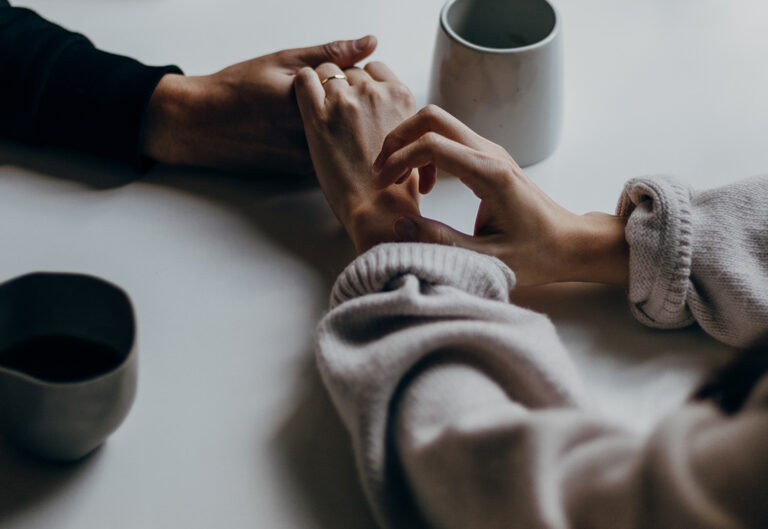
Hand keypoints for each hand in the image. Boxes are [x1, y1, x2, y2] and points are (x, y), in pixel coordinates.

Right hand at [140, 36, 376, 173]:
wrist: (201, 125)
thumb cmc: (237, 89)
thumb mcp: (283, 61)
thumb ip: (330, 54)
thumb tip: (370, 42)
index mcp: (308, 104)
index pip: (357, 88)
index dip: (351, 78)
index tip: (333, 73)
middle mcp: (310, 137)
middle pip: (354, 117)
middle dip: (350, 103)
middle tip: (321, 92)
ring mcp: (308, 158)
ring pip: (344, 138)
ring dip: (341, 125)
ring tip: (301, 112)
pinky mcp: (303, 172)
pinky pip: (330, 153)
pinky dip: (328, 141)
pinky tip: (300, 128)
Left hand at [293, 61, 419, 252]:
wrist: (378, 209)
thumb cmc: (396, 186)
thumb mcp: (412, 141)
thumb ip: (399, 118)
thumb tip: (387, 113)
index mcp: (401, 96)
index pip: (376, 69)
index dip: (363, 82)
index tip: (357, 100)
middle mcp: (375, 92)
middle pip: (351, 71)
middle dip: (343, 87)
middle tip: (338, 113)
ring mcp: (346, 101)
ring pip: (327, 71)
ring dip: (322, 86)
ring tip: (322, 112)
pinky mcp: (318, 116)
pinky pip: (304, 79)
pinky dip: (303, 85)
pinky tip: (305, 102)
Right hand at [371, 105, 628, 285]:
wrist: (570, 243)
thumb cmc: (537, 254)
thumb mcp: (487, 258)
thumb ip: (441, 242)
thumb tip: (400, 225)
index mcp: (490, 174)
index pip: (431, 145)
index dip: (398, 161)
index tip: (382, 186)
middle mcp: (490, 154)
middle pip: (432, 118)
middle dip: (398, 139)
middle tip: (382, 173)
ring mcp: (491, 152)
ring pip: (439, 124)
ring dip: (410, 144)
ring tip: (398, 180)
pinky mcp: (489, 158)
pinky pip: (449, 139)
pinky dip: (426, 152)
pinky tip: (425, 185)